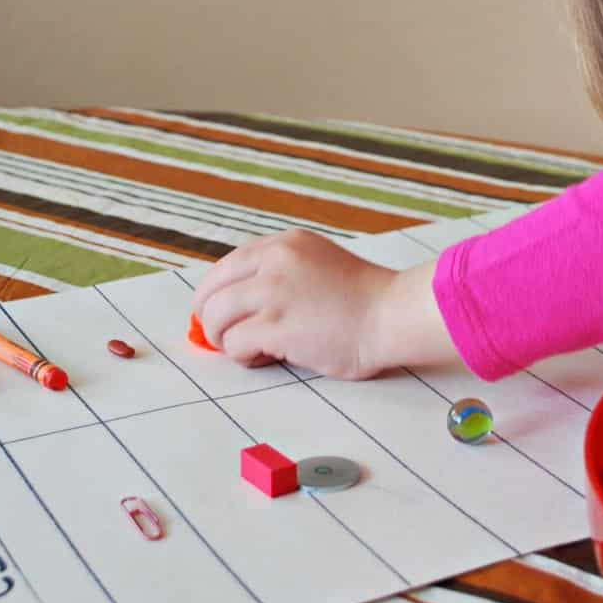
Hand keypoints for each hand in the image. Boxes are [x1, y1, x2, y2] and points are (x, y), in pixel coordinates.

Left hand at [192, 229, 392, 378]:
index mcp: (285, 244)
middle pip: (211, 291)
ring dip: (225, 339)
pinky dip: (243, 356)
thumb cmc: (363, 298)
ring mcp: (273, 291)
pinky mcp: (276, 325)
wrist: (391, 314)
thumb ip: (281, 271)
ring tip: (250, 349)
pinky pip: (235, 343)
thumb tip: (240, 298)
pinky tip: (267, 358)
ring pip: (216, 317)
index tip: (217, 313)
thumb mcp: (316, 263)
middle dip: (211, 319)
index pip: (226, 266)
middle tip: (224, 337)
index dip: (215, 294)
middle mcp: (274, 261)